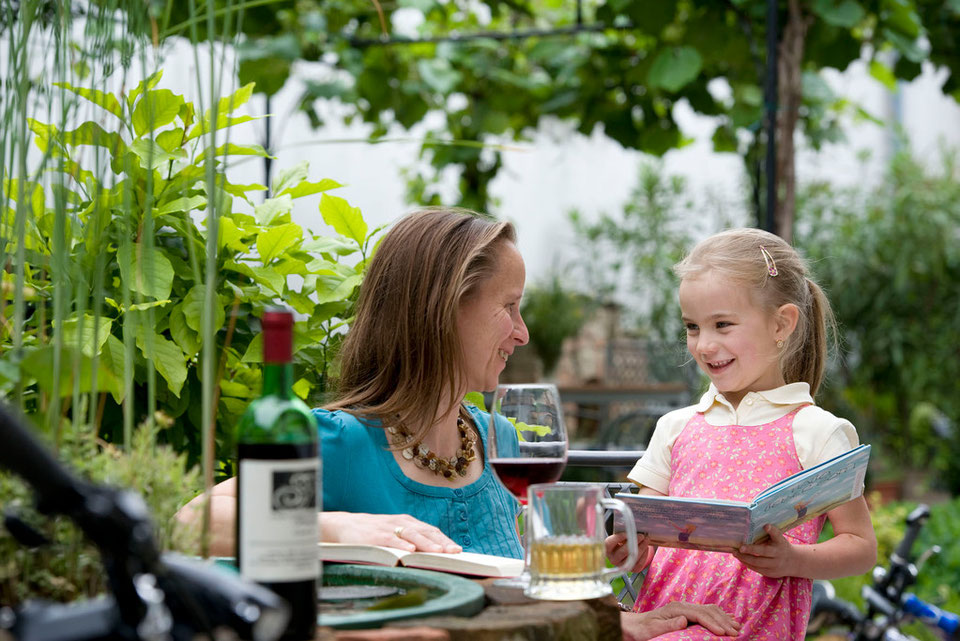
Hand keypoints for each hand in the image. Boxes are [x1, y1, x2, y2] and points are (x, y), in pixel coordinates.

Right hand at [322, 512, 461, 552]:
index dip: (445, 540)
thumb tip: (433, 554)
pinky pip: (391, 539)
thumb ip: (411, 539)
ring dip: (427, 543)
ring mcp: (389, 528)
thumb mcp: (395, 532)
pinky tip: (410, 550)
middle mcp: (401, 523)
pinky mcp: (376, 536)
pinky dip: (401, 544)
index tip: (458, 550)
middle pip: (426, 532)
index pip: (431, 531)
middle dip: (442, 543)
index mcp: (408, 522)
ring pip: (412, 535)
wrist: (345, 525)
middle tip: (455, 552)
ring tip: (439, 551)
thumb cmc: (374, 532)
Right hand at [605, 532, 650, 572]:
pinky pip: (639, 563)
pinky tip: (646, 548)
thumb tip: (632, 528)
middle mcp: (613, 559)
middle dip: (633, 543)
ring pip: (632, 558)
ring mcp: (622, 566)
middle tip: (641, 536)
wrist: (627, 551)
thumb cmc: (622, 541)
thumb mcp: (620, 536)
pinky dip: (644, 555)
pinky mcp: (632, 570)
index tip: (628, 532)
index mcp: (607, 549)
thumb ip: (623, 532)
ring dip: (641, 548)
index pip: (609, 543)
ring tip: (646, 540)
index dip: (618, 537)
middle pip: (623, 552)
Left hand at [621, 602, 740, 639]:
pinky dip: (719, 616)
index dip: (712, 623)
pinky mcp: (687, 614)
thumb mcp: (652, 629)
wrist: (634, 626)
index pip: (699, 614)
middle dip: (723, 621)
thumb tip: (684, 619)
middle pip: (707, 610)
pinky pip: (707, 613)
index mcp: (676, 608)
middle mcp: (682, 606)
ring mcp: (686, 608)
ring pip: (710, 610)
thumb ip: (668, 624)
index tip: (723, 633)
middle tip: (735, 632)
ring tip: (736, 627)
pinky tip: (727, 621)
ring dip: (724, 618)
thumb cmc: (642, 629)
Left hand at [733, 524, 796, 577]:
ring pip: (757, 563)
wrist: (794, 562)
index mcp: (780, 542)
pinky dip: (747, 563)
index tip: (766, 526)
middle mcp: (778, 554)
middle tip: (740, 547)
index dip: (772, 530)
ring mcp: (775, 565)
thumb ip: (769, 534)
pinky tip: (740, 558)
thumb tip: (753, 527)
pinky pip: (756, 569)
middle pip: (764, 552)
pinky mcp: (770, 573)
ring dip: (744, 558)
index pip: (777, 535)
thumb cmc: (781, 546)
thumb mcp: (779, 539)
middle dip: (751, 550)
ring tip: (735, 553)